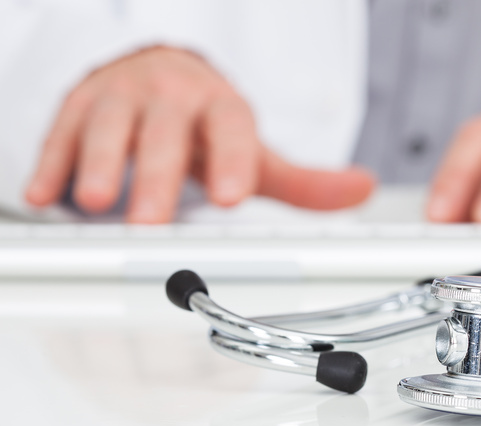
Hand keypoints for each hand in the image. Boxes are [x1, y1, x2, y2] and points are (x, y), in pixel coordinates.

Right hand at [25, 46, 372, 222]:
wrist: (158, 74)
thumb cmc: (208, 125)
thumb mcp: (254, 149)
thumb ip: (304, 181)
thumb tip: (363, 189)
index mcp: (221, 107)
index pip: (230, 128)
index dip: (232, 160)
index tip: (232, 196)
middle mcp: (171, 96)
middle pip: (164, 132)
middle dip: (158, 176)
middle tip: (151, 221)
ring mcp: (122, 97)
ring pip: (108, 125)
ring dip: (98, 163)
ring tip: (97, 202)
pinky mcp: (79, 106)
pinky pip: (60, 132)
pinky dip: (50, 163)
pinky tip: (41, 195)